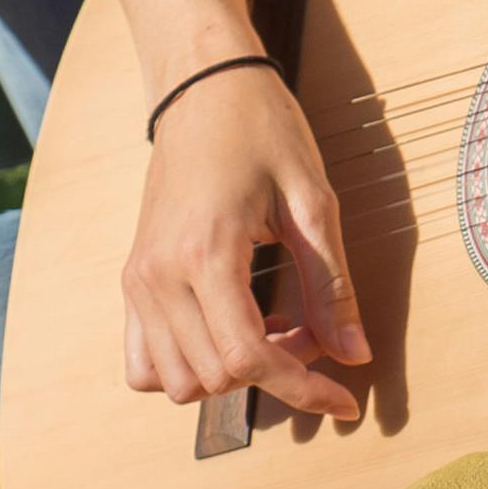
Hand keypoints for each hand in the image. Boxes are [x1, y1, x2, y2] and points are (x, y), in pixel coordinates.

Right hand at [119, 60, 368, 425]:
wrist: (202, 87)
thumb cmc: (263, 130)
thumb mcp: (313, 201)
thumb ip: (332, 285)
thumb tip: (355, 354)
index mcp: (205, 255)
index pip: (247, 360)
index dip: (302, 390)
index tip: (345, 401)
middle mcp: (157, 277)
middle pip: (213, 378)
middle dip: (276, 373)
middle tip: (316, 330)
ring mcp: (137, 281)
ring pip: (174, 381)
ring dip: (231, 373)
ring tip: (276, 327)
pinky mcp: (132, 279)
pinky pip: (142, 362)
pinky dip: (188, 365)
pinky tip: (231, 328)